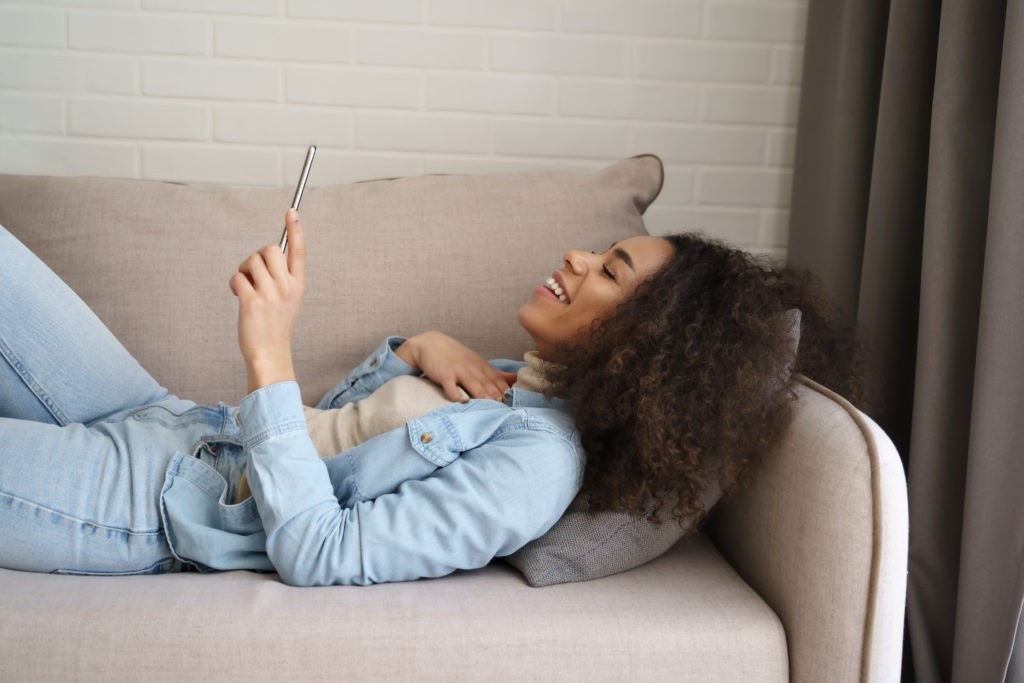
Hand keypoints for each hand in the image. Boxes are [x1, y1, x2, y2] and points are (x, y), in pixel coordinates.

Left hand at [230, 209, 305, 392]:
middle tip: (253, 272)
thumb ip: (283, 278)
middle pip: (270, 249)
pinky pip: (238, 277)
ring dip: (243, 270)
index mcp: (298, 284)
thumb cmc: (275, 325)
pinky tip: (238, 296)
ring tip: (245, 287)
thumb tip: (268, 254)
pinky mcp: (251, 302)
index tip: (291, 211)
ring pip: (251, 261)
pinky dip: (234, 284)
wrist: (270, 353)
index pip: (299, 251)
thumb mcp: (288, 300)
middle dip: (257, 256)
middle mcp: (287, 287)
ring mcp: (270, 294)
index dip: (295, 229)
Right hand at [395, 331, 517, 401]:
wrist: (431, 343)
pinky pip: (450, 385)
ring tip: (491, 405)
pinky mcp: (444, 374)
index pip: (497, 379)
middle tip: (506, 407)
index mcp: (481, 365)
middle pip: (487, 383)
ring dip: (482, 395)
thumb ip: (495, 373)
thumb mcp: (477, 362)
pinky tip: (462, 402)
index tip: (514, 402)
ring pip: (472, 384)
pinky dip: (456, 393)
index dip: (506, 390)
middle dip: (497, 395)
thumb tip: (515, 379)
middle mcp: (472, 367)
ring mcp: (457, 370)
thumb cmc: (456, 356)